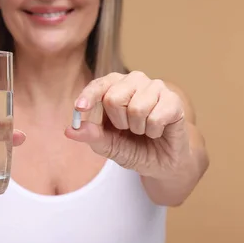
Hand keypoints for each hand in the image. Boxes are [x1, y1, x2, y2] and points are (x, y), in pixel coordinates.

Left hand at [65, 71, 190, 178]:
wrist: (161, 162)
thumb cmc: (132, 147)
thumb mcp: (107, 145)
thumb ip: (90, 136)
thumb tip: (70, 130)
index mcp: (114, 86)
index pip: (98, 85)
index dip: (88, 96)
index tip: (80, 108)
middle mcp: (134, 80)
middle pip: (114, 98)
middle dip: (118, 122)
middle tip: (127, 128)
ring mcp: (155, 87)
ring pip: (136, 108)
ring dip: (138, 128)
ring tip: (143, 129)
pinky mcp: (174, 100)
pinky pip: (155, 118)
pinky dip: (153, 131)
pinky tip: (157, 131)